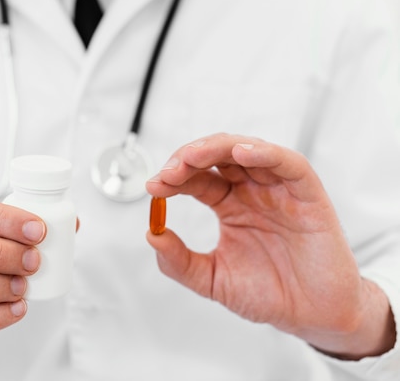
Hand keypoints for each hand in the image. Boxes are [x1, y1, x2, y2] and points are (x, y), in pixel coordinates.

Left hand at [146, 133, 394, 358]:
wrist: (312, 316)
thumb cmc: (268, 294)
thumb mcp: (212, 279)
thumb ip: (179, 261)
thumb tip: (151, 234)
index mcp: (229, 204)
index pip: (197, 177)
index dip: (174, 177)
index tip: (154, 185)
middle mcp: (252, 191)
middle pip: (218, 155)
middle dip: (189, 157)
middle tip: (169, 171)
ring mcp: (279, 190)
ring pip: (248, 150)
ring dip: (218, 147)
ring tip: (192, 157)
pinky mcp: (307, 195)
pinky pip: (289, 164)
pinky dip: (266, 153)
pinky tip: (241, 153)